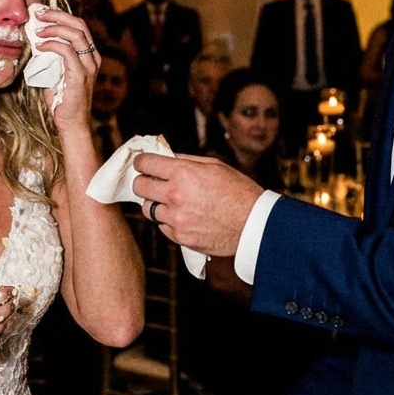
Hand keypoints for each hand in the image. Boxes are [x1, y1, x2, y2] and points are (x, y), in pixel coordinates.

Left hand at [32, 6, 97, 127]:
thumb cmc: (61, 100)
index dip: (61, 16)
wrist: (70, 123)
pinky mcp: (80, 75)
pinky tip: (40, 46)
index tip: (42, 13)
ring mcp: (89, 66)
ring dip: (54, 28)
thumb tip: (35, 41)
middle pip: (79, 25)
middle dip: (57, 15)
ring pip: (76, 34)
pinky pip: (68, 51)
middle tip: (39, 14)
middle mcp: (93, 58)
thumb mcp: (55, 73)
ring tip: (38, 30)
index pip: (78, 26)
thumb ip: (50, 58)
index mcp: (89, 55)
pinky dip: (52, 45)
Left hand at [132, 152, 262, 255]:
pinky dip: (168, 221)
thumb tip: (166, 157)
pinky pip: (162, 226)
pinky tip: (184, 216)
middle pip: (139, 187)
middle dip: (143, 182)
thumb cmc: (239, 192)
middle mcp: (175, 196)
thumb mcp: (215, 166)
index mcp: (183, 173)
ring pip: (148, 209)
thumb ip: (186, 161)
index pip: (145, 163)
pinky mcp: (180, 236)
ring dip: (156, 203)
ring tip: (172, 202)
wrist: (254, 224)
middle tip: (152, 182)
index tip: (143, 163)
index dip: (142, 162)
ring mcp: (176, 218)